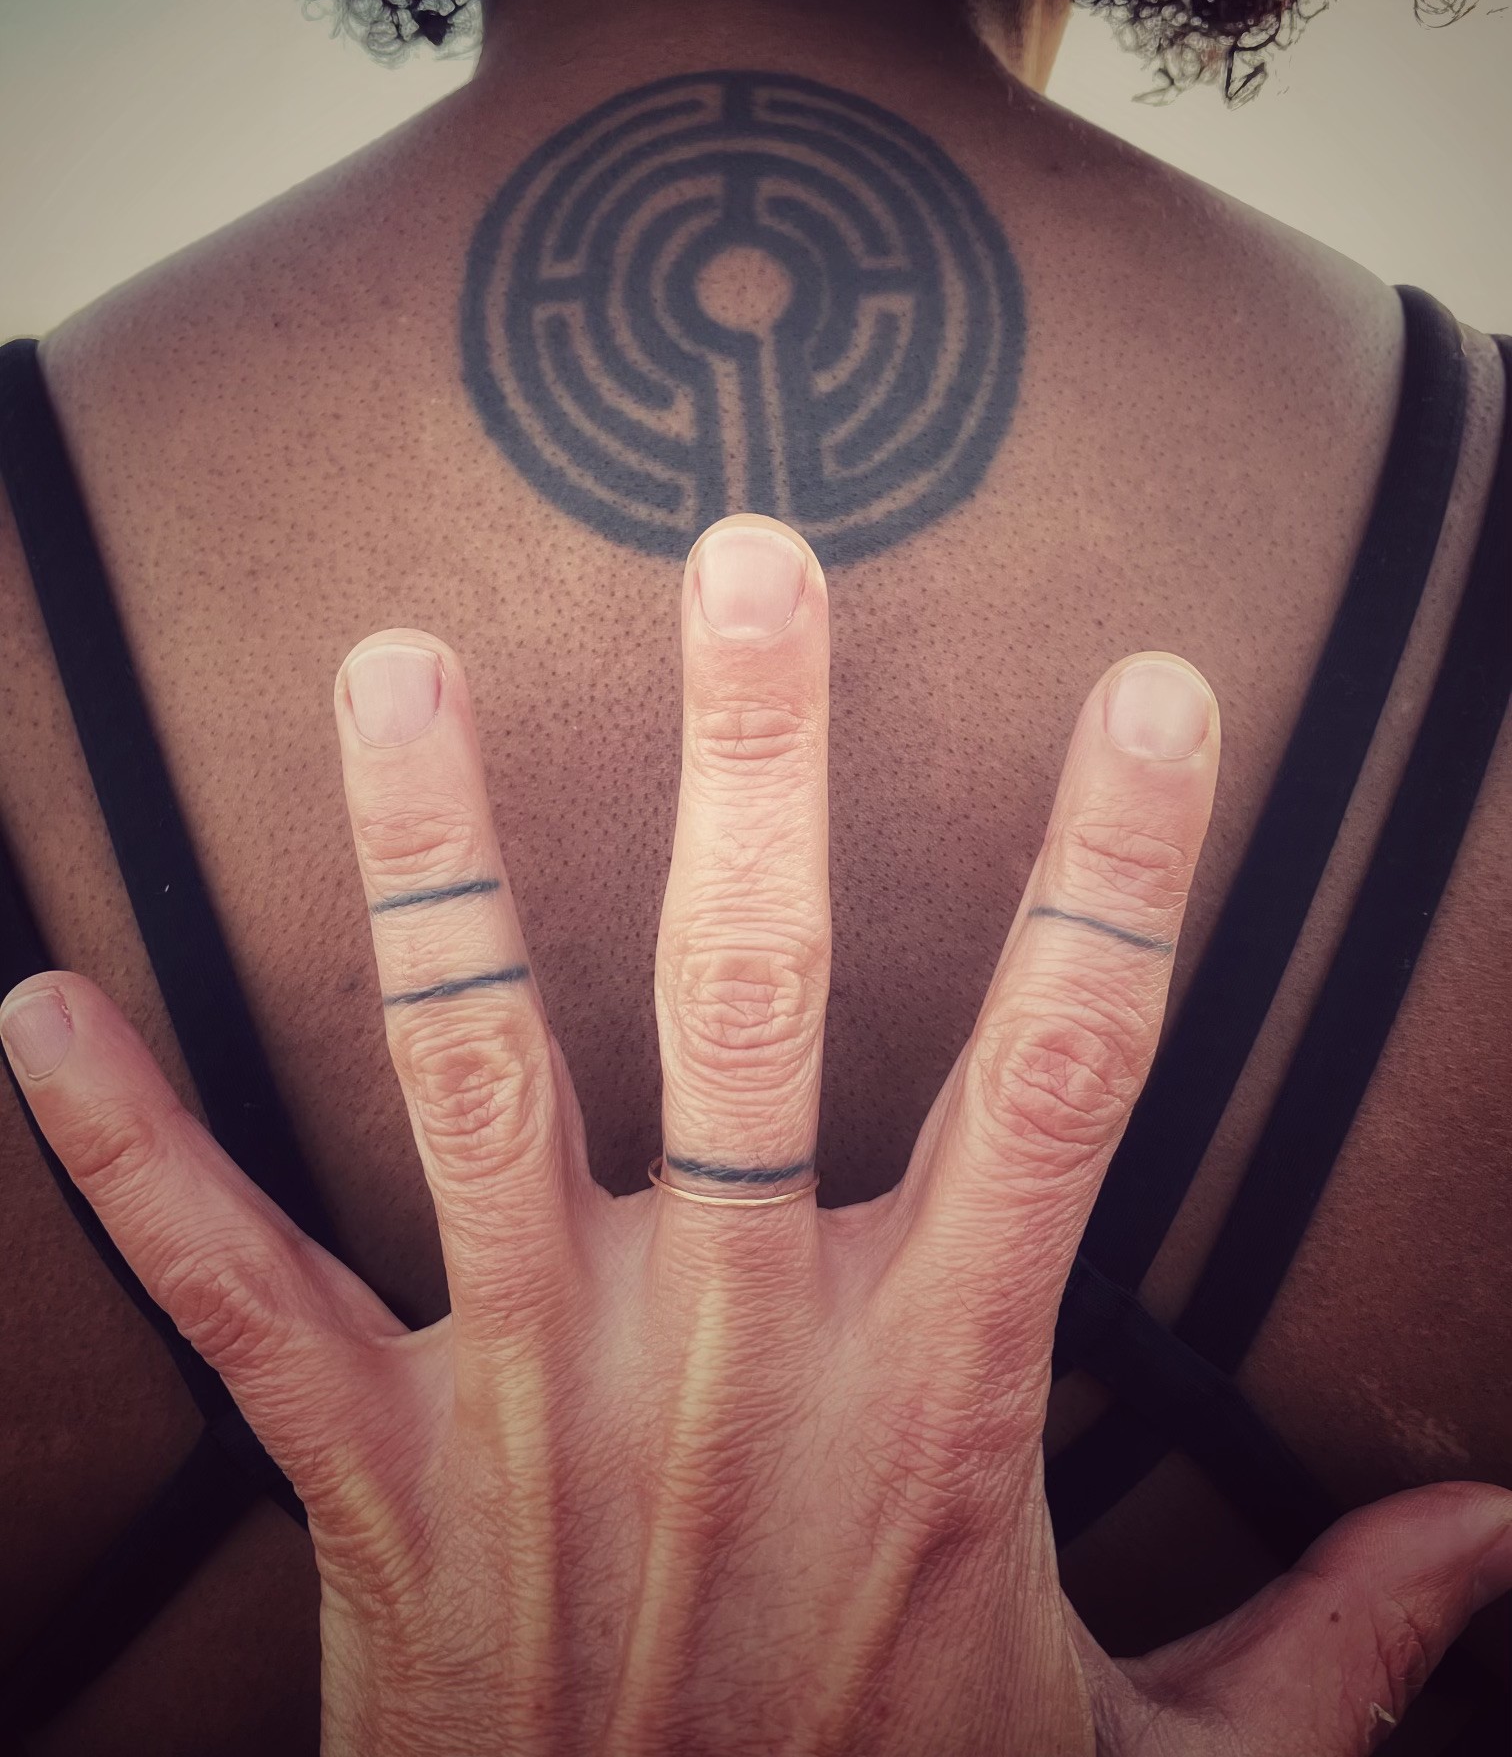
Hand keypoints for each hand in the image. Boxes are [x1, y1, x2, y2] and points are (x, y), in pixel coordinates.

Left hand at [3, 512, 1507, 1756]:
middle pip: (757, 995)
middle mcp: (732, 1345)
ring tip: (396, 661)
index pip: (1071, 1073)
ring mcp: (533, 1389)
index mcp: (937, 1389)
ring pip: (470, 1070)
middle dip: (764, 761)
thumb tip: (1500, 1533)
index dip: (1125, 873)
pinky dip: (132, 1148)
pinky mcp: (373, 1473)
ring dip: (431, 857)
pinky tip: (39, 1006)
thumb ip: (1330, 1646)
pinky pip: (233, 1290)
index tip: (1162, 694)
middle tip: (756, 554)